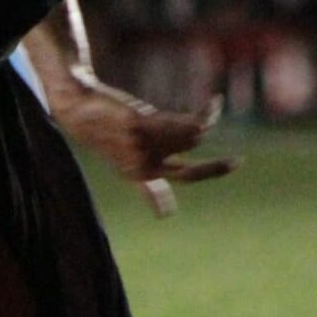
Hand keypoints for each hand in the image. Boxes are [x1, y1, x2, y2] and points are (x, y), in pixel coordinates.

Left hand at [52, 79, 234, 215]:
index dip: (210, 173)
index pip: (181, 178)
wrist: (78, 107)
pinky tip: (215, 103)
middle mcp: (142, 164)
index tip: (235, 167)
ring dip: (208, 122)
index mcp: (140, 175)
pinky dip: (207, 112)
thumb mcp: (128, 165)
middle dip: (218, 168)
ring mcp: (142, 145)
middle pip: (192, 167)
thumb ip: (150, 188)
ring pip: (193, 138)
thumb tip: (167, 214)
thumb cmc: (103, 134)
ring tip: (214, 109)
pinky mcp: (144, 125)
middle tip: (237, 162)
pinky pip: (187, 121)